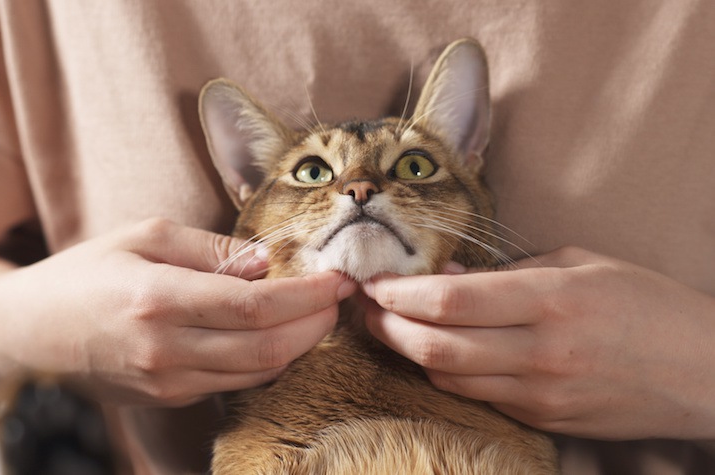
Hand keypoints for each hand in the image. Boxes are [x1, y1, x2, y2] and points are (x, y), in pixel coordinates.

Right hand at [0, 218, 355, 406]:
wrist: (25, 335)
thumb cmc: (82, 274)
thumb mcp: (141, 235)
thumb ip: (210, 247)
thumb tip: (268, 262)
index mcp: (158, 298)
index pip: (257, 305)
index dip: (309, 295)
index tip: (340, 278)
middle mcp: (166, 349)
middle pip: (269, 347)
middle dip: (317, 323)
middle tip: (340, 297)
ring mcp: (167, 381)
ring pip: (258, 373)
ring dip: (299, 345)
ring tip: (318, 314)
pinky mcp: (168, 398)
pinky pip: (234, 383)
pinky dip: (267, 361)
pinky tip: (278, 335)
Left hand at [363, 247, 714, 439]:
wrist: (705, 373)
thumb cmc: (647, 304)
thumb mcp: (582, 264)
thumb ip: (510, 271)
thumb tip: (446, 273)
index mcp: (551, 301)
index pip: (450, 301)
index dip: (399, 292)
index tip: (373, 280)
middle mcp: (540, 352)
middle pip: (434, 347)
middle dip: (386, 326)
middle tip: (365, 306)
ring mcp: (541, 393)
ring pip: (447, 378)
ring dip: (407, 352)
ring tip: (388, 325)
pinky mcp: (542, 419)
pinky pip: (476, 396)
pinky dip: (445, 373)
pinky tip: (435, 351)